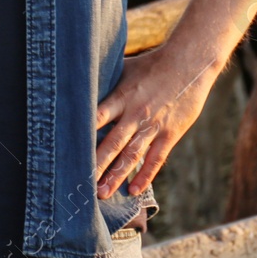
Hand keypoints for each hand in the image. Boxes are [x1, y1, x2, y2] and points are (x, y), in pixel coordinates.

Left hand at [93, 46, 221, 198]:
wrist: (189, 64)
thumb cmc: (152, 64)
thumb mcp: (124, 68)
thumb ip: (105, 80)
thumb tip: (79, 79)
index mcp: (121, 97)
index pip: (97, 117)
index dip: (82, 133)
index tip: (67, 149)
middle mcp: (135, 114)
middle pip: (112, 143)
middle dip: (97, 164)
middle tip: (82, 183)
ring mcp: (153, 126)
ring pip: (132, 155)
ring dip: (117, 175)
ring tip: (102, 193)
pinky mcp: (170, 134)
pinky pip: (156, 159)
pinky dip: (145, 175)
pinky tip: (134, 190)